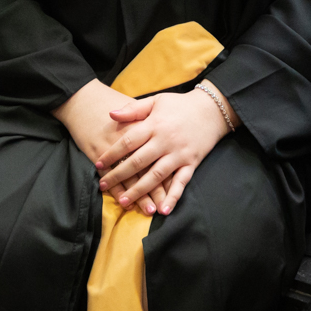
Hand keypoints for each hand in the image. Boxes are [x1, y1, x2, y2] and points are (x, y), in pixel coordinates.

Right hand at [53, 79, 162, 215]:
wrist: (83, 98)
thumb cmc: (111, 103)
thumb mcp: (136, 105)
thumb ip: (153, 122)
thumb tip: (167, 136)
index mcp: (146, 128)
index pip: (160, 156)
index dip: (168, 173)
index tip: (176, 190)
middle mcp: (132, 141)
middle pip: (148, 169)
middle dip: (157, 190)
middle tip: (166, 207)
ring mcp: (113, 149)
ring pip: (131, 176)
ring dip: (140, 194)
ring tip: (149, 210)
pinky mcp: (97, 154)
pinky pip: (110, 175)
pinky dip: (117, 189)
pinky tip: (123, 200)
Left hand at [94, 81, 237, 216]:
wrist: (212, 110)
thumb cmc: (180, 105)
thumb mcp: (156, 101)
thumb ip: (133, 109)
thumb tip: (110, 114)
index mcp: (154, 125)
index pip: (128, 141)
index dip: (112, 153)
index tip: (98, 164)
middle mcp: (165, 141)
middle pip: (138, 161)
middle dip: (119, 175)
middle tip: (103, 186)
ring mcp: (179, 154)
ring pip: (156, 175)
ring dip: (140, 190)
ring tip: (124, 202)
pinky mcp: (191, 163)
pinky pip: (181, 183)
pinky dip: (173, 197)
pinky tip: (163, 210)